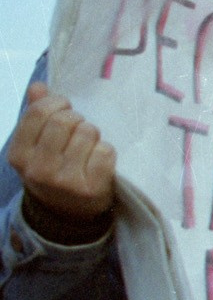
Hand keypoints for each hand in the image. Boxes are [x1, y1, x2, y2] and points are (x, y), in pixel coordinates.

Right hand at [6, 84, 115, 220]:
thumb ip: (36, 115)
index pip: (39, 112)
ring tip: (87, 147)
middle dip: (76, 119)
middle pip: (65, 120)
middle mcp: (38, 169)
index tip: (64, 108)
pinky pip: (105, 150)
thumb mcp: (36, 147)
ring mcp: (64, 180)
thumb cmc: (53, 170)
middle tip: (77, 130)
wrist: (68, 213)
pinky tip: (97, 162)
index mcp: (19, 155)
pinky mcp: (91, 187)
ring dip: (92, 135)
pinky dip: (106, 151)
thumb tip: (38, 86)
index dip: (57, 103)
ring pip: (87, 132)